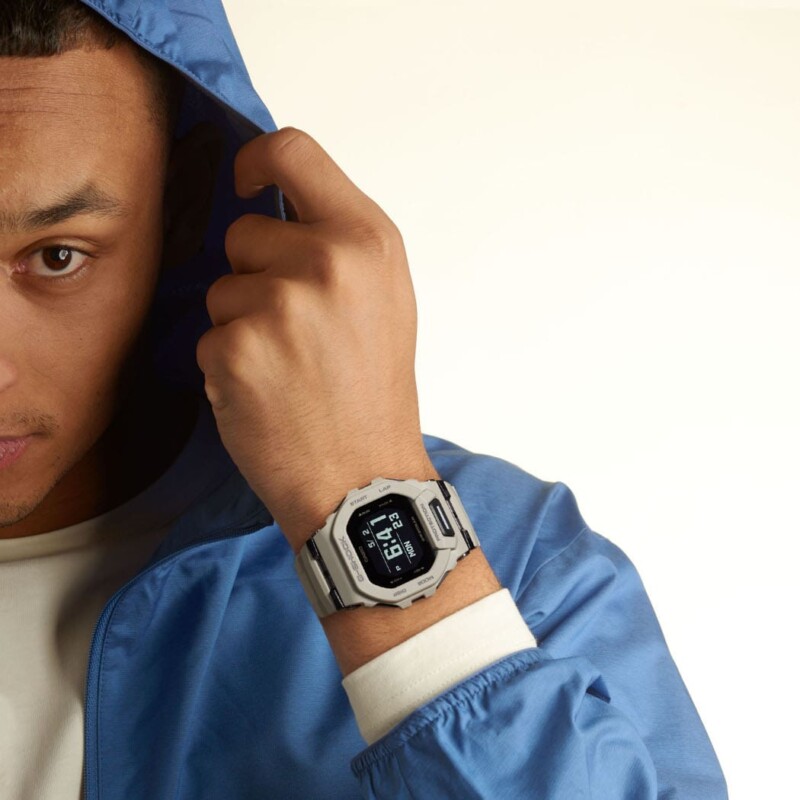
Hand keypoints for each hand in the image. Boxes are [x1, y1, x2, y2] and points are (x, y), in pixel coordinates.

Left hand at [196, 126, 437, 552]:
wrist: (364, 478)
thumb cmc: (374, 393)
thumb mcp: (385, 298)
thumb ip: (337, 241)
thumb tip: (278, 207)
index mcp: (368, 240)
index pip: (293, 151)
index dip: (257, 161)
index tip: (246, 184)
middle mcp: (326, 262)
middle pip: (242, 233)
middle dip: (254, 276)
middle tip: (296, 332)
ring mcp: (279, 305)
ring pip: (221, 289)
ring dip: (241, 325)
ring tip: (287, 369)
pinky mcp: (237, 349)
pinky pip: (208, 337)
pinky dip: (228, 366)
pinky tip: (267, 396)